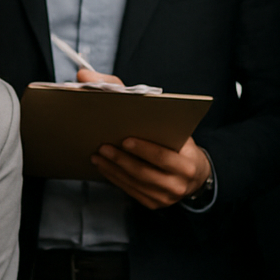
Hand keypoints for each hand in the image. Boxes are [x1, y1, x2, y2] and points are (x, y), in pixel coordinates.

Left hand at [77, 70, 210, 207]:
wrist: (193, 172)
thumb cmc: (175, 139)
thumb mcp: (166, 118)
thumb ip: (127, 92)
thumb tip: (85, 75)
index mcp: (187, 159)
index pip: (164, 155)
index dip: (144, 149)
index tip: (125, 139)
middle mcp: (180, 181)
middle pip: (145, 171)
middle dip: (121, 159)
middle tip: (102, 146)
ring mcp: (167, 196)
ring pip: (136, 183)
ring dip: (114, 169)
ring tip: (98, 155)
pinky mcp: (156, 204)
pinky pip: (132, 192)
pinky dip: (116, 179)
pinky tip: (103, 167)